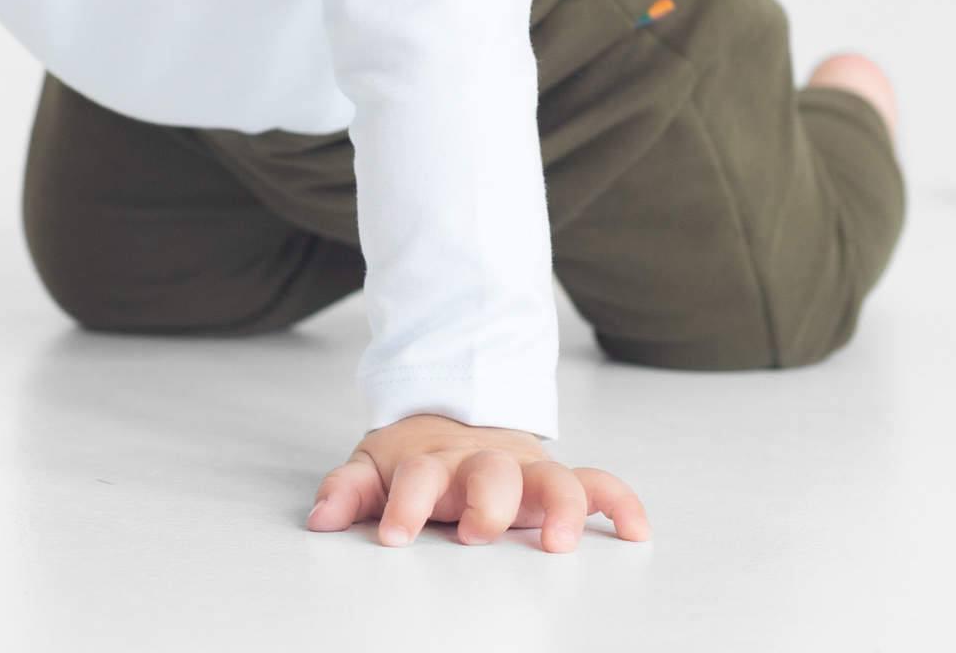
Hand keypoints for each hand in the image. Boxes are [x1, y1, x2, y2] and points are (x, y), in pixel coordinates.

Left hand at [304, 411, 649, 551]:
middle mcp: (483, 462)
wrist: (455, 414)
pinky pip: (596, 484)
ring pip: (551, 478)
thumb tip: (319, 519)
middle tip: (475, 533)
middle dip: (486, 502)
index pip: (418, 476)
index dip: (406, 504)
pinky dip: (618, 502)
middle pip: (489, 472)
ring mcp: (524, 468)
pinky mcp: (556, 478)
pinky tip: (635, 531)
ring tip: (561, 541)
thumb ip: (348, 490)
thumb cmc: (415, 457)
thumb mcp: (374, 466)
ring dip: (559, 507)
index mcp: (434, 461)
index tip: (394, 536)